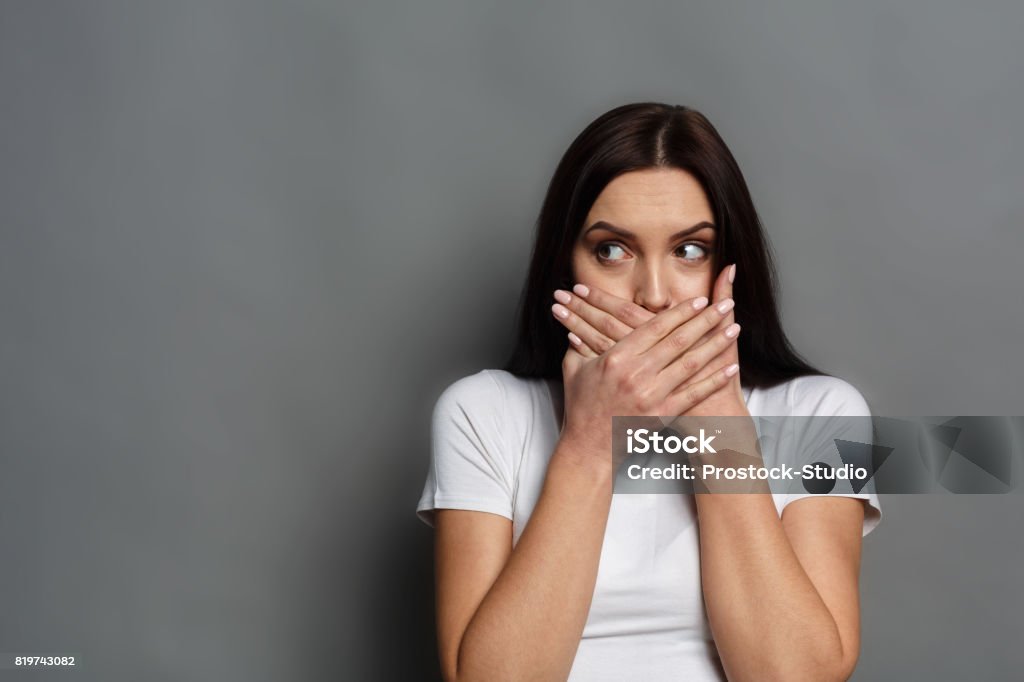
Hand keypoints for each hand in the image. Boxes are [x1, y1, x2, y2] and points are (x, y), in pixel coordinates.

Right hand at [556, 292, 739, 464]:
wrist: (589, 446)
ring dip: (715, 344)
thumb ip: (580, 342)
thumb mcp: (574, 368)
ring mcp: (652, 395)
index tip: (699, 299)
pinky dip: (714, 380)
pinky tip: (730, 367)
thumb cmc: (581, 406)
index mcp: (616, 358)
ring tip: (734, 328)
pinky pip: (694, 393)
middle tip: (725, 305)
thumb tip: (582, 319)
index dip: (680, 312)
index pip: (655, 327)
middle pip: (679, 340)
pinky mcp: (663, 414)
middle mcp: (636, 374)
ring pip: (691, 363)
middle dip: (705, 320)